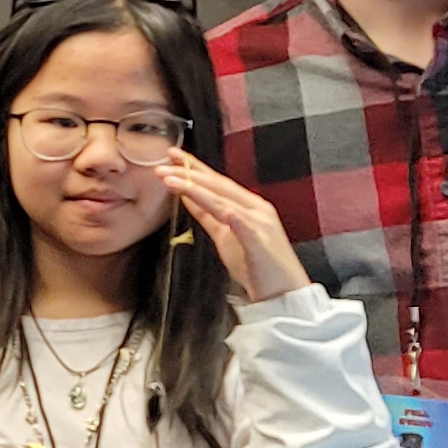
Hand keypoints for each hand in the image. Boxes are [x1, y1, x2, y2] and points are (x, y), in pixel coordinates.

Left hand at [155, 151, 309, 302]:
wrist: (284, 292)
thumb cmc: (256, 265)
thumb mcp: (225, 236)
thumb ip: (208, 216)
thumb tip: (187, 197)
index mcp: (248, 206)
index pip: (217, 182)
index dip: (195, 168)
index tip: (173, 155)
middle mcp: (256, 210)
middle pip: (219, 187)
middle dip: (189, 174)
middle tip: (163, 165)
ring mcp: (260, 225)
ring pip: (225, 202)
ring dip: (198, 190)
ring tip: (174, 181)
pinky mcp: (261, 245)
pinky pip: (246, 229)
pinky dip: (234, 218)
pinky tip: (223, 210)